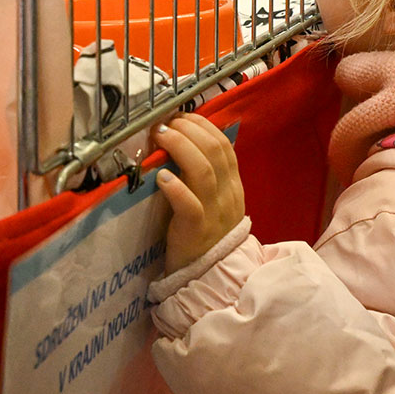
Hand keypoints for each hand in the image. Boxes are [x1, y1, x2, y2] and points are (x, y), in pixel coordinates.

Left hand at [152, 114, 244, 274]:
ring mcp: (214, 213)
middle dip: (188, 130)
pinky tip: (161, 176)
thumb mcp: (214, 201)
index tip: (180, 116)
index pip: (224, 145)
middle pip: (214, 151)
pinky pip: (190, 205)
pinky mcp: (196, 231)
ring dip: (179, 147)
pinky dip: (176, 187)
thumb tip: (182, 143)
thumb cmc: (204, 234)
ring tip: (160, 137)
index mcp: (233, 185)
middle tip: (165, 124)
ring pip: (203, 171)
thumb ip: (205, 175)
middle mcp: (227, 195)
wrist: (210, 277)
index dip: (202, 126)